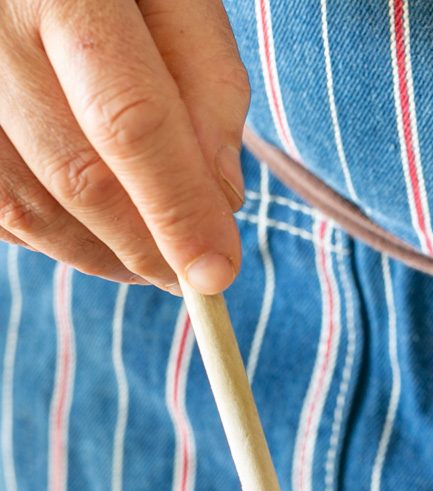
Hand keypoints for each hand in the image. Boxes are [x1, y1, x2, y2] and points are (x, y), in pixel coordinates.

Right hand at [0, 0, 247, 291]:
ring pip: (24, 204)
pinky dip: (47, 232)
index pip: (129, 121)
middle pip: (75, 176)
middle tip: (189, 277)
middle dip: (144, 247)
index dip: (177, 210)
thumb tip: (220, 200)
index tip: (215, 273)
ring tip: (146, 257)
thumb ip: (208, 83)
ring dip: (96, 252)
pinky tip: (89, 226)